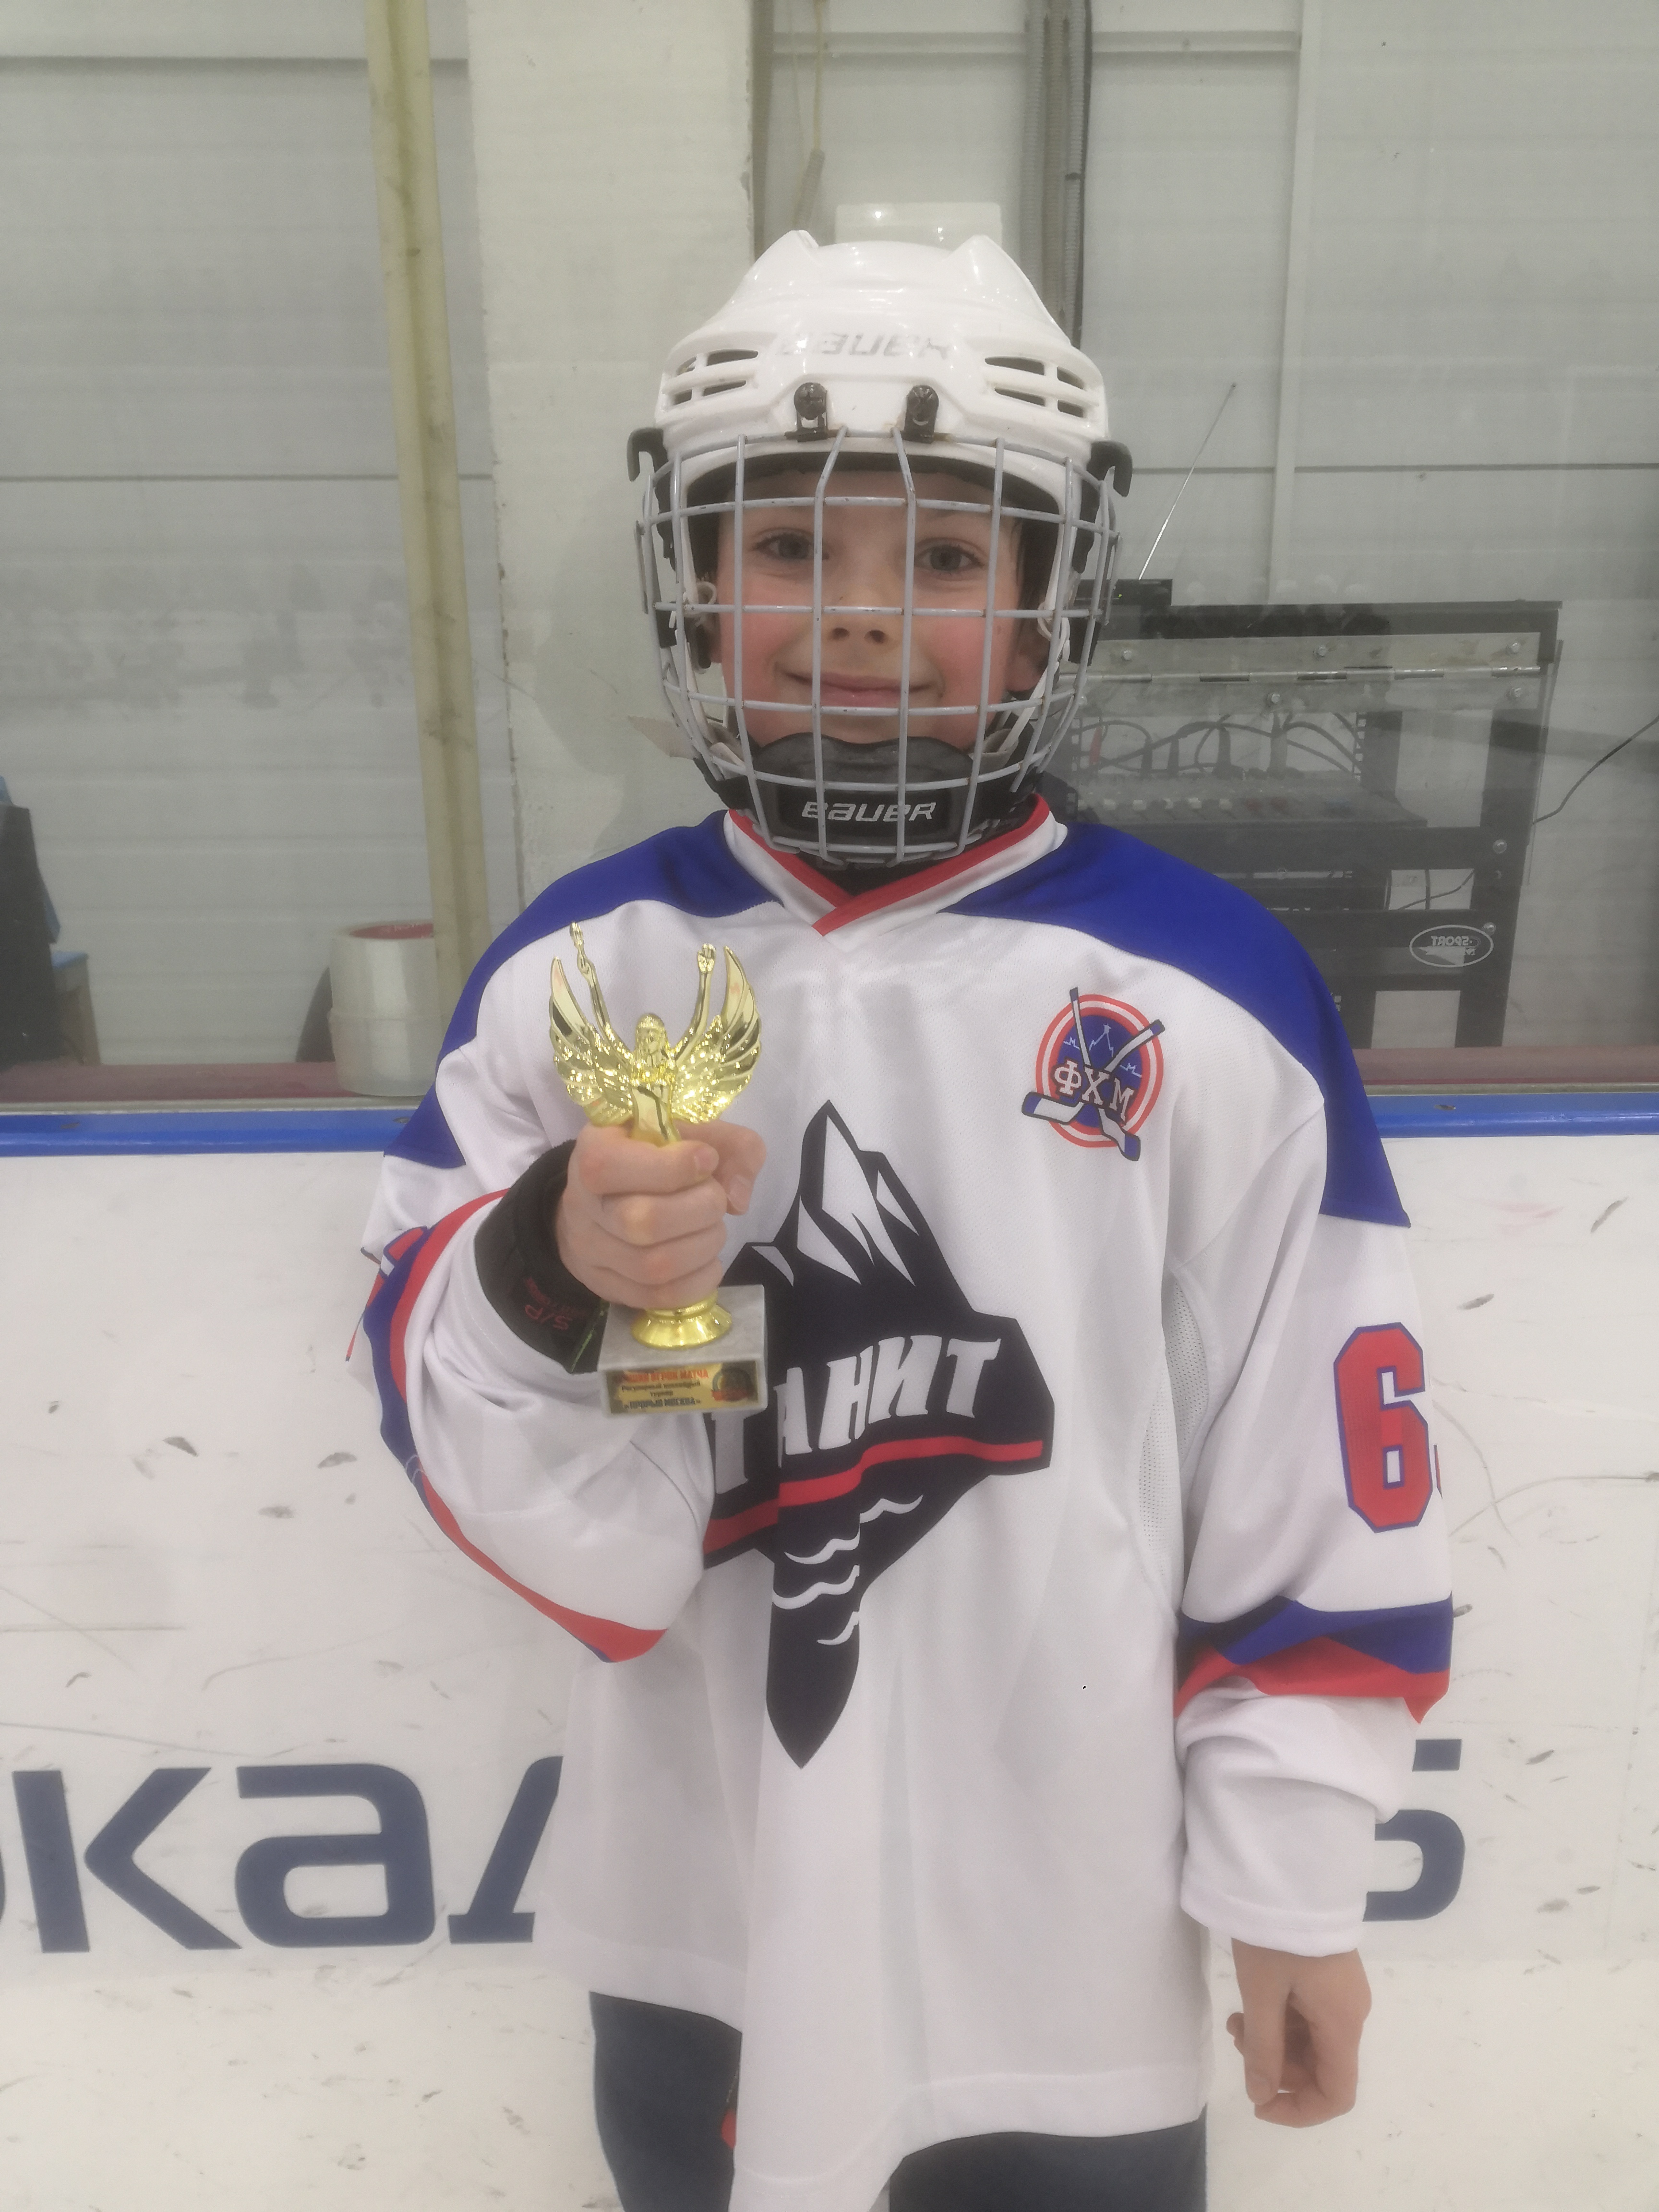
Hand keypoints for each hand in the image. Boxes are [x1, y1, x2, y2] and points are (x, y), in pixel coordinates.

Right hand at [555, 1119, 765, 1311]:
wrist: (607, 1196)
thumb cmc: (656, 1156)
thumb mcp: (695, 1132)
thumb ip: (732, 1146)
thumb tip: (738, 1198)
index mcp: (592, 1150)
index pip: (612, 1165)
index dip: (673, 1167)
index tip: (707, 1159)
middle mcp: (581, 1203)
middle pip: (642, 1222)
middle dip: (700, 1210)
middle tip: (717, 1200)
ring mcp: (589, 1251)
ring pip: (652, 1266)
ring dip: (703, 1247)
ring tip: (714, 1229)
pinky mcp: (605, 1286)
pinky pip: (657, 1297)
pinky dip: (698, 1282)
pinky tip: (708, 1261)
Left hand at [1227, 1940, 1370, 2126]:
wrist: (1289, 1872)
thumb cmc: (1277, 1934)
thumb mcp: (1261, 1993)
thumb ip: (1263, 2050)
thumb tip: (1261, 2096)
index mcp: (1343, 2023)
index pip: (1337, 2094)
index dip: (1300, 2111)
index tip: (1260, 2103)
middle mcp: (1350, 2014)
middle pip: (1321, 2067)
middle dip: (1278, 2068)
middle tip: (1238, 2040)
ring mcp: (1340, 1994)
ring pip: (1311, 2042)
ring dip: (1274, 2042)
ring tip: (1237, 2020)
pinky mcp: (1328, 1977)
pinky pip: (1308, 2017)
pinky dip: (1280, 2021)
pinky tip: (1250, 2006)